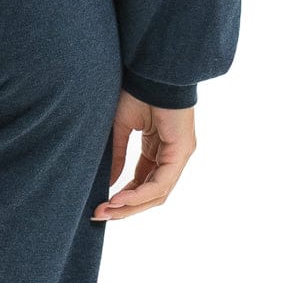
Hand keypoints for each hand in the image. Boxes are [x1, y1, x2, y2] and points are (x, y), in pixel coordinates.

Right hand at [91, 90, 196, 221]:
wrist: (150, 69)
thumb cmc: (135, 90)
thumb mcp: (121, 127)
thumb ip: (118, 155)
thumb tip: (109, 182)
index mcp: (158, 148)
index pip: (142, 182)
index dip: (122, 197)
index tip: (100, 204)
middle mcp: (171, 155)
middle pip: (151, 194)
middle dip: (125, 208)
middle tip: (100, 214)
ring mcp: (179, 155)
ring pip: (158, 194)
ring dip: (131, 205)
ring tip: (107, 209)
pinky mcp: (182, 151)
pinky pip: (162, 182)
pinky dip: (141, 193)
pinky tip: (121, 198)